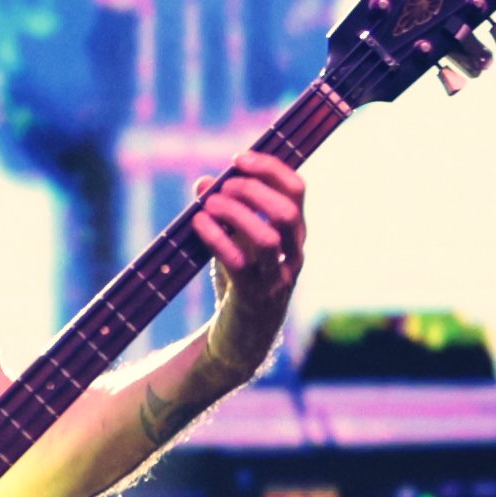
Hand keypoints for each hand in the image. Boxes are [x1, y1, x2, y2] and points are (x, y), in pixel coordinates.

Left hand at [182, 153, 309, 379]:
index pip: (297, 190)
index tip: (239, 158)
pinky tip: (198, 223)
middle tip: (225, 184)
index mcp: (295, 234)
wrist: (242, 338)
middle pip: (288, 212)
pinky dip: (217, 238)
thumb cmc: (241, 282)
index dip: (270, 167)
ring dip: (237, 214)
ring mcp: (276, 278)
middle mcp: (293, 254)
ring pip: (268, 238)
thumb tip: (204, 182)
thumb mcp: (234, 241)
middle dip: (255, 190)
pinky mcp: (253, 296)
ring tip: (210, 204)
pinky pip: (239, 263)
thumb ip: (223, 211)